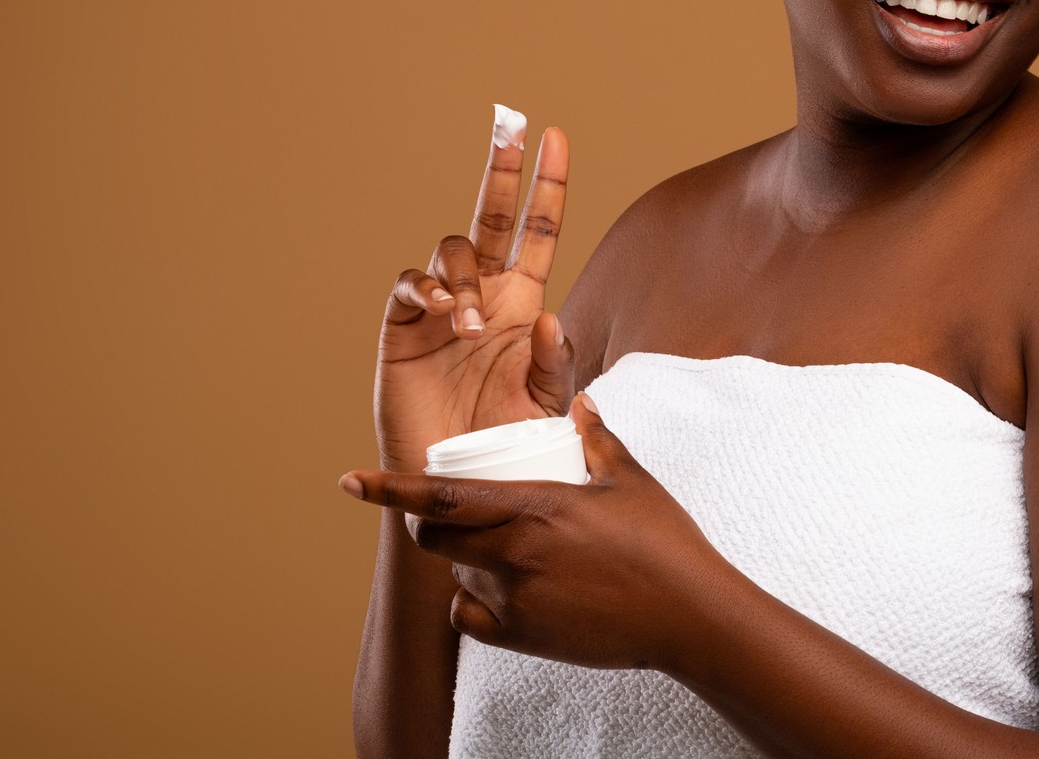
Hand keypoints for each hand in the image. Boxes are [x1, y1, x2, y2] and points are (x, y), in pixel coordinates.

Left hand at [339, 394, 731, 672]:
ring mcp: (515, 601)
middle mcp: (514, 556)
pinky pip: (470, 616)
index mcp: (534, 508)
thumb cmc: (663, 541)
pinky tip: (509, 589)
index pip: (442, 497)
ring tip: (512, 549)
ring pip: (458, 574)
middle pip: (436, 538)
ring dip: (467, 558)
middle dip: (431, 522)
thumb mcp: (628, 479)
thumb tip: (578, 400)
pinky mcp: (522, 637)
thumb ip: (595, 436)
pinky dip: (476, 601)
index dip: (389, 489)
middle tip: (456, 510)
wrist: (688, 615)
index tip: (349, 480)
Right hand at [373, 108, 574, 469]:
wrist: (456, 481)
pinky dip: (428, 288)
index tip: (555, 138)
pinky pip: (410, 286)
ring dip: (467, 277)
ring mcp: (441, 307)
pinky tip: (445, 310)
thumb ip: (554, 363)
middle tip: (510, 124)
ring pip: (454, 251)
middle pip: (492, 217)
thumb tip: (550, 317)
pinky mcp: (403, 327)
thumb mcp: (546, 405)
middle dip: (502, 171)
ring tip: (471, 325)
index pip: (538, 232)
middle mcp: (483, 294)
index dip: (547, 186)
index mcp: (523, 302)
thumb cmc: (505, 442)